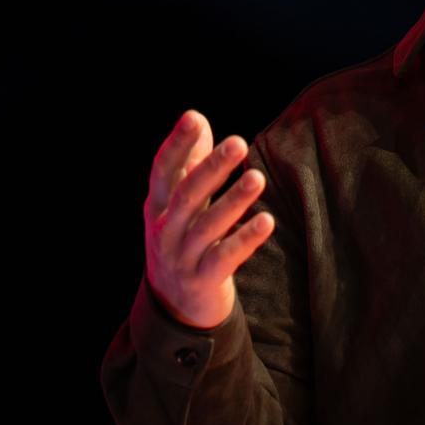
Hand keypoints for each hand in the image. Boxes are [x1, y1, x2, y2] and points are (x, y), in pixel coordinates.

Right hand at [143, 109, 274, 328]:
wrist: (173, 307)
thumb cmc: (181, 240)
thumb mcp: (178, 204)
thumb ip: (190, 162)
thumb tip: (197, 117)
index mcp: (157, 206)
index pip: (162, 170)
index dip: (177, 144)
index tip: (193, 117)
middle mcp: (164, 230)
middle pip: (186, 195)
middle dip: (211, 168)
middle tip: (238, 142)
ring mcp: (181, 258)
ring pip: (206, 227)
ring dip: (233, 201)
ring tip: (257, 178)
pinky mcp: (202, 281)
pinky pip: (224, 258)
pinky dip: (245, 239)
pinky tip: (267, 221)